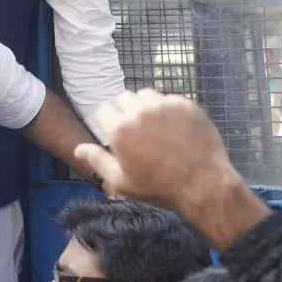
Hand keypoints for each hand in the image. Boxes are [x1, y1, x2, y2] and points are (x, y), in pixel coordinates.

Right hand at [74, 89, 242, 216]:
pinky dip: (168, 109)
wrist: (203, 183)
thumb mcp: (121, 181)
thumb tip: (78, 149)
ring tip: (155, 127)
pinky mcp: (185, 104)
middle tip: (138, 131)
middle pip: (124, 98)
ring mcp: (164, 105)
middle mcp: (139, 110)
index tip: (119, 135)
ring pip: (147, 95)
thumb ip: (97, 161)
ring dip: (146, 106)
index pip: (104, 110)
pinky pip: (169, 99)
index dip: (109, 122)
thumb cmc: (158, 187)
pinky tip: (175, 128)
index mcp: (120, 129)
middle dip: (126, 111)